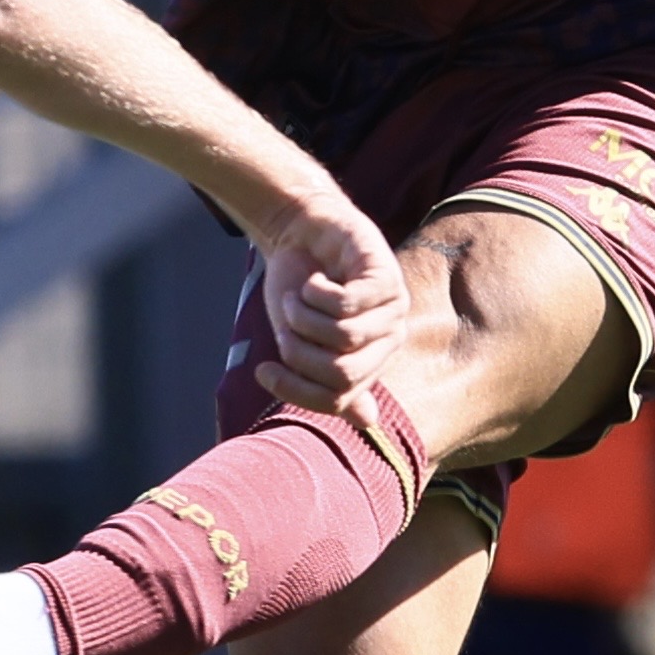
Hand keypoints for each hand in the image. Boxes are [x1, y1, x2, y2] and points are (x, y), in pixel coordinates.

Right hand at [239, 204, 411, 409]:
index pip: (336, 400)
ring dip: (303, 317)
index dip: (294, 390)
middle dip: (298, 353)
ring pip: (342, 337)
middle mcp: (389, 337)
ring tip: (297, 297)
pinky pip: (346, 304)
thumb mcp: (305, 339)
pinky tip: (313, 281)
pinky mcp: (384, 275)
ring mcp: (392, 306)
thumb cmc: (302, 287)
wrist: (301, 231)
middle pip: (341, 373)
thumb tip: (369, 423)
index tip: (262, 371)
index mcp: (372, 360)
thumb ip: (330, 381)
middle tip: (283, 326)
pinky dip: (314, 293)